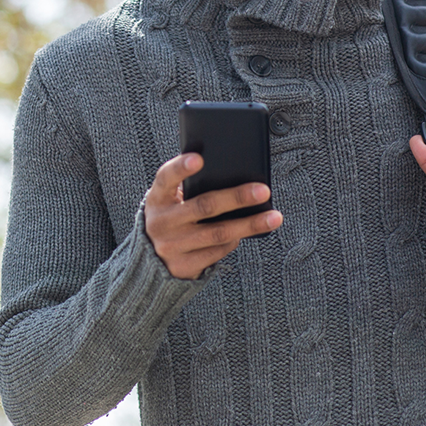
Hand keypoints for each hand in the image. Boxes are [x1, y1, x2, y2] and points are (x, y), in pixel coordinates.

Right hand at [143, 152, 282, 279]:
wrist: (151, 261)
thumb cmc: (172, 218)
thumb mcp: (171, 201)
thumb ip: (192, 188)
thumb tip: (237, 178)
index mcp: (158, 197)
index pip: (166, 177)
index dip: (181, 167)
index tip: (199, 158)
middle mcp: (161, 222)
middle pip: (204, 206)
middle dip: (237, 197)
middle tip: (263, 191)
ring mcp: (171, 246)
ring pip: (218, 233)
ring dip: (249, 225)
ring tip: (274, 217)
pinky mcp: (183, 266)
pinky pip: (217, 251)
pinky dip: (235, 240)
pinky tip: (247, 232)